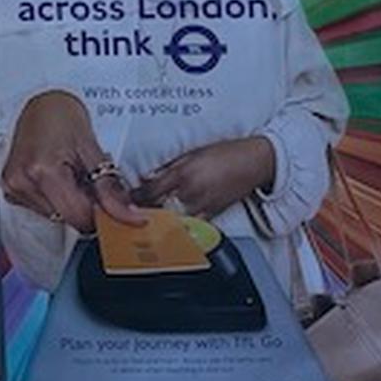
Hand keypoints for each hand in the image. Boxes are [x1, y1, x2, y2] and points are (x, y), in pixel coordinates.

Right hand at [0, 91, 144, 234]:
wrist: (41, 103)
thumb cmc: (63, 117)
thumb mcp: (92, 150)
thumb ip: (110, 189)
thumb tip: (129, 216)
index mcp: (43, 171)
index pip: (79, 217)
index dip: (100, 213)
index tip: (110, 203)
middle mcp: (22, 182)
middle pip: (67, 218)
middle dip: (84, 204)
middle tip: (86, 177)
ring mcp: (14, 187)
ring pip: (55, 216)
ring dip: (69, 202)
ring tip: (70, 173)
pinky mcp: (11, 189)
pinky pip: (42, 209)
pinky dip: (55, 199)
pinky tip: (56, 178)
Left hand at [135, 137, 276, 215]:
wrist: (255, 162)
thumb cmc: (224, 152)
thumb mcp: (192, 152)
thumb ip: (169, 165)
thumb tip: (148, 175)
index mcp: (183, 173)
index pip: (150, 191)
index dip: (134, 198)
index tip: (125, 199)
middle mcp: (191, 192)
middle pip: (158, 209)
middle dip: (143, 212)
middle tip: (129, 214)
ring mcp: (202, 206)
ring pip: (172, 220)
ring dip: (158, 221)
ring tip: (146, 222)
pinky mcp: (213, 214)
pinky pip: (191, 225)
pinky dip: (179, 227)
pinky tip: (170, 228)